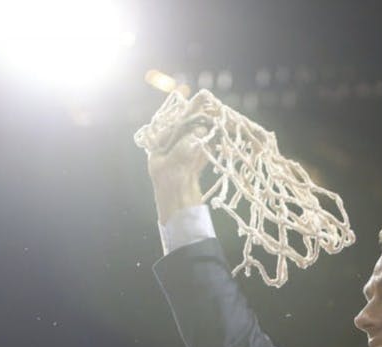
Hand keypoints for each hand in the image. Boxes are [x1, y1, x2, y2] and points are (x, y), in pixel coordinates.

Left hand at [147, 94, 215, 222]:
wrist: (179, 214)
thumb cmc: (171, 191)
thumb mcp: (175, 164)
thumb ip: (186, 145)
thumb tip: (199, 129)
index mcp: (159, 147)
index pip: (175, 123)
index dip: (189, 110)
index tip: (203, 98)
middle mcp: (169, 150)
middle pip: (187, 129)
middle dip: (202, 118)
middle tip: (216, 107)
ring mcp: (181, 159)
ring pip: (197, 138)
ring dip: (210, 129)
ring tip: (222, 118)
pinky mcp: (192, 167)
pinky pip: (203, 150)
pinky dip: (212, 143)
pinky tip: (221, 135)